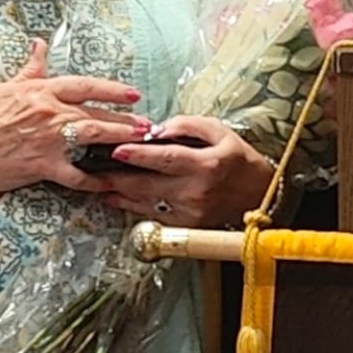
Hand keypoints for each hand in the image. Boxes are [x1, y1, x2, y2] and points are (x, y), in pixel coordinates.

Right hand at [0, 40, 150, 196]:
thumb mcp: (7, 86)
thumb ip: (31, 68)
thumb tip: (39, 45)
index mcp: (42, 91)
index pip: (85, 85)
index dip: (112, 89)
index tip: (132, 93)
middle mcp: (50, 113)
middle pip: (96, 112)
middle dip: (125, 118)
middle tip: (147, 123)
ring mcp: (49, 140)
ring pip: (93, 137)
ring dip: (119, 139)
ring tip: (140, 143)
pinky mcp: (44, 166)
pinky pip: (75, 176)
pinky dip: (94, 181)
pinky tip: (110, 183)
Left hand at [98, 114, 273, 228]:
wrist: (259, 195)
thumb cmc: (237, 158)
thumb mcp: (218, 131)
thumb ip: (187, 125)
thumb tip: (157, 129)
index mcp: (207, 166)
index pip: (165, 159)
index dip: (139, 154)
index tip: (116, 149)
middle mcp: (197, 192)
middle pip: (148, 184)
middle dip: (117, 176)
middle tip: (93, 166)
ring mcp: (190, 214)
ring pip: (145, 202)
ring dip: (119, 192)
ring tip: (97, 180)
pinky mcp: (186, 226)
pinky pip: (152, 215)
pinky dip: (131, 205)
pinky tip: (116, 195)